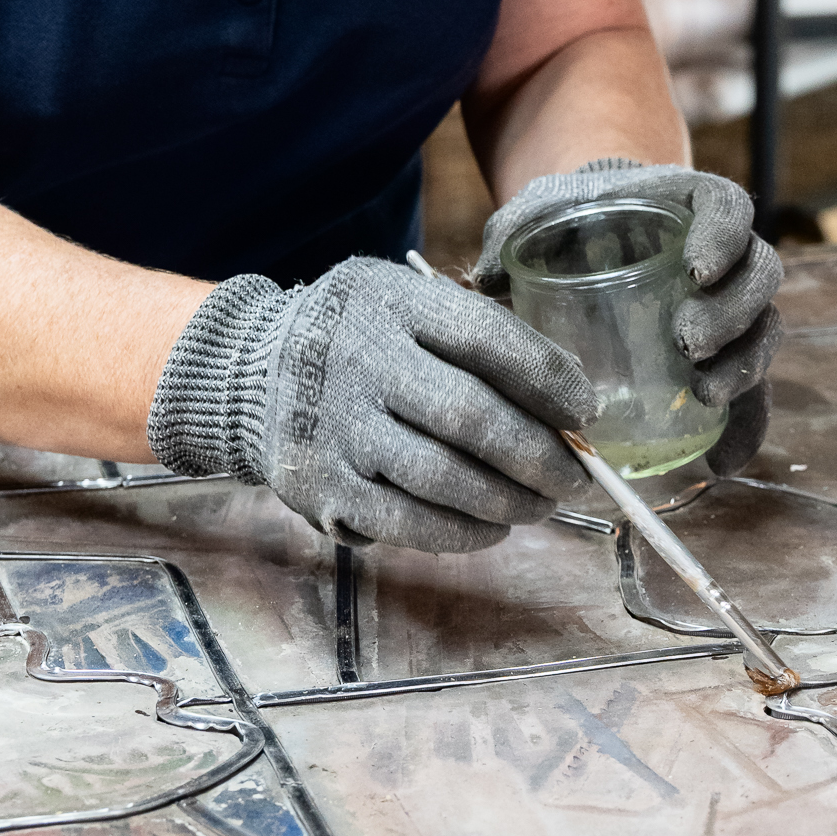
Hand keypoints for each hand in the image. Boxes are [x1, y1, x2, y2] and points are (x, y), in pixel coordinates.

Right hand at [147, 256, 596, 551]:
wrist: (252, 371)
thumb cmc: (359, 335)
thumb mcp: (405, 302)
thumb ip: (476, 335)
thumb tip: (567, 400)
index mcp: (390, 302)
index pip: (485, 337)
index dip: (546, 378)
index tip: (584, 410)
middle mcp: (360, 361)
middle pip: (470, 417)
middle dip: (539, 455)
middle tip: (577, 477)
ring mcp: (338, 428)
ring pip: (443, 479)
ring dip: (508, 500)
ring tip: (541, 504)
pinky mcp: (322, 487)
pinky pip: (407, 524)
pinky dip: (462, 533)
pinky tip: (491, 527)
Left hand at [473, 160, 781, 475]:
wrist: (588, 237)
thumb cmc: (571, 218)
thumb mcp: (540, 211)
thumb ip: (513, 231)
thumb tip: (485, 279)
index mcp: (690, 205)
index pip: (729, 209)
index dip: (724, 237)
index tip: (695, 270)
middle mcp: (725, 255)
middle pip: (759, 276)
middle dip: (733, 313)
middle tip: (687, 341)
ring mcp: (730, 307)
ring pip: (764, 332)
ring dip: (745, 365)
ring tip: (703, 392)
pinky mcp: (724, 357)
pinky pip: (753, 394)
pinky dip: (744, 430)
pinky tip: (717, 461)